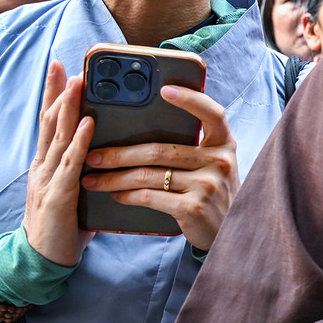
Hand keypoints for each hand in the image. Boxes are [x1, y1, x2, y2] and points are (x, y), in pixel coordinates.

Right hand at [24, 61, 94, 267]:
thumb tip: (111, 150)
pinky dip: (80, 142)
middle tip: (64, 65)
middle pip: (50, 123)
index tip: (60, 70)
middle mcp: (44, 167)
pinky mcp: (57, 197)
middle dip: (57, 92)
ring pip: (58, 138)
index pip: (51, 124)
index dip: (54, 96)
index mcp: (49, 165)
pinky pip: (70, 164)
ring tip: (78, 83)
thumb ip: (86, 169)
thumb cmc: (65, 226)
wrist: (43, 262)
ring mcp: (47, 180)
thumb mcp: (75, 190)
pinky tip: (89, 124)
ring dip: (68, 109)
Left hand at [81, 86, 239, 251]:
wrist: (229, 232)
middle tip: (93, 156)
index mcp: (224, 143)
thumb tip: (141, 128)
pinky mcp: (194, 207)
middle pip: (159, 149)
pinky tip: (114, 194)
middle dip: (119, 153)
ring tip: (92, 178)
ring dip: (114, 178)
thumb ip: (192, 146)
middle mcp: (220, 161)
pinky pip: (149, 196)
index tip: (164, 89)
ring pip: (148, 175)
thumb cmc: (211, 191)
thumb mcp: (212, 164)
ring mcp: (208, 184)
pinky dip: (127, 195)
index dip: (190, 99)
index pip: (212, 113)